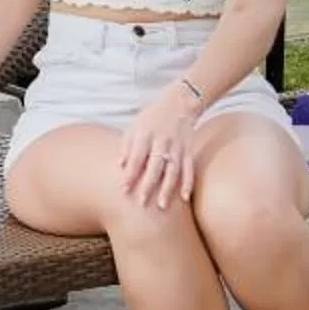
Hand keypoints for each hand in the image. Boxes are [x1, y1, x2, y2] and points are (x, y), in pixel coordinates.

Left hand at [120, 84, 200, 209]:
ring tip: (161, 206)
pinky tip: (184, 197)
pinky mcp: (189, 149)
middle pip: (155, 166)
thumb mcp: (134, 125)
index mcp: (145, 135)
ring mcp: (177, 146)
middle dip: (148, 186)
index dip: (130, 174)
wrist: (179, 102)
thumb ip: (127, 145)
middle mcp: (162, 141)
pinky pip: (189, 168)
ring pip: (173, 170)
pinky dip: (188, 182)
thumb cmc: (152, 116)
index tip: (123, 190)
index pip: (137, 157)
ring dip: (167, 189)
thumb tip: (119, 165)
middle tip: (141, 204)